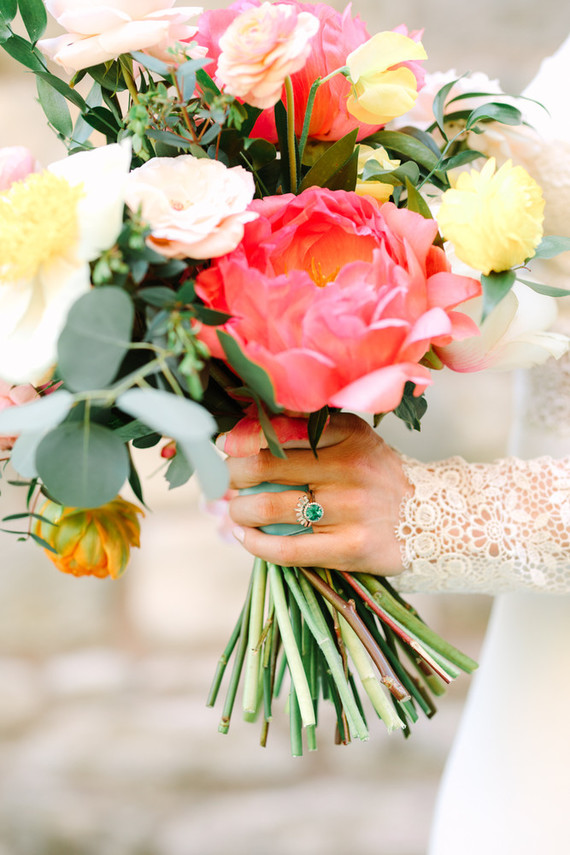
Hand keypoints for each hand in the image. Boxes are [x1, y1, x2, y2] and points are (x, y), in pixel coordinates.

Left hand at [225, 413, 410, 574]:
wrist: (433, 521)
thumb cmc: (376, 477)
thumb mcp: (354, 440)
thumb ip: (308, 430)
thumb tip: (243, 432)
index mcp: (349, 434)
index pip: (280, 430)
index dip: (243, 439)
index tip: (226, 446)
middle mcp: (351, 467)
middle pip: (266, 467)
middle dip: (233, 475)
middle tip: (227, 482)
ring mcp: (352, 510)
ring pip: (269, 508)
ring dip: (239, 510)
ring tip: (236, 510)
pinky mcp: (351, 548)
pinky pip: (287, 549)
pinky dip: (256, 544)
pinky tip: (245, 537)